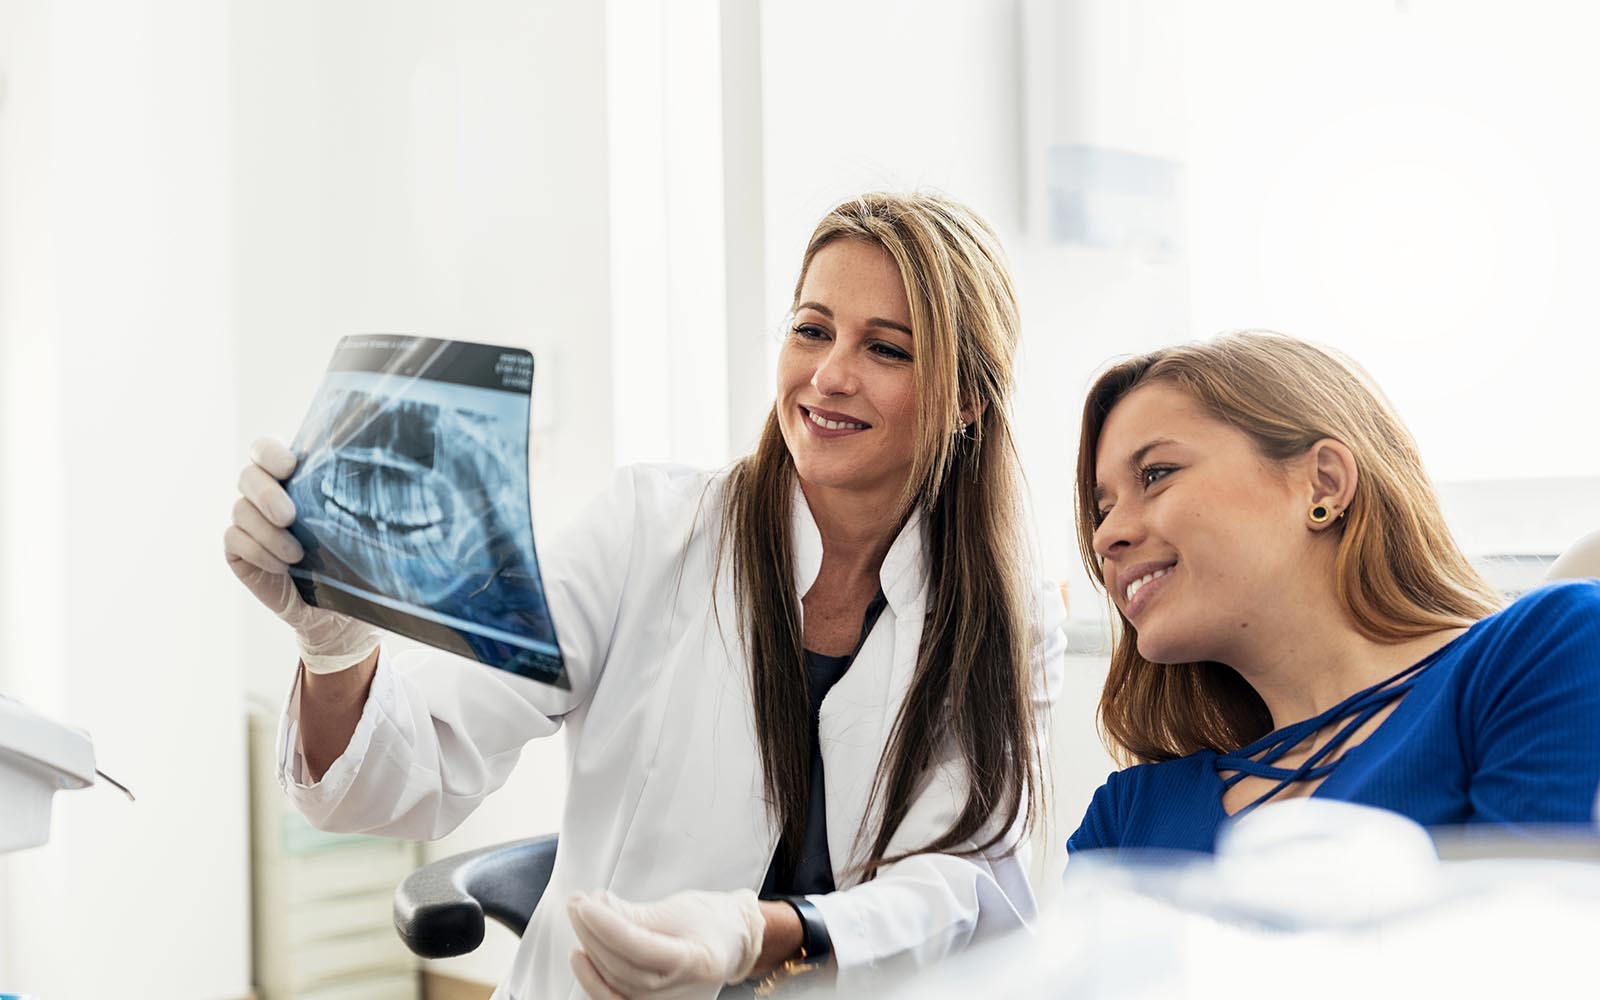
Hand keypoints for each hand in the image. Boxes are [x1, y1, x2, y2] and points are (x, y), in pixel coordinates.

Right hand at [223, 437, 378, 673]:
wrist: (339, 612)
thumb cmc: (354, 560)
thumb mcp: (361, 527)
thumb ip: (361, 499)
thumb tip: (395, 476)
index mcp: (292, 478)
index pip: (264, 450)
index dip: (269, 453)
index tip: (290, 466)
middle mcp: (264, 495)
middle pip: (247, 476)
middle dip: (266, 494)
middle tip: (289, 515)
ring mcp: (248, 522)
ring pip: (240, 510)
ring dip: (268, 532)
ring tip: (297, 555)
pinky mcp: (238, 551)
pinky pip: (234, 540)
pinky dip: (258, 551)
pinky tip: (283, 567)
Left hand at [567, 888, 764, 999]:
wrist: (732, 941)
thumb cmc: (711, 920)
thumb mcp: (678, 908)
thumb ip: (636, 914)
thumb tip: (596, 908)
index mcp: (698, 961)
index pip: (641, 947)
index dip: (608, 926)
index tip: (586, 904)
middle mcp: (684, 993)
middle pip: (624, 968)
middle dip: (594, 933)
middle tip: (578, 903)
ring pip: (616, 985)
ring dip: (591, 949)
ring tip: (580, 919)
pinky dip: (594, 980)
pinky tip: (581, 956)